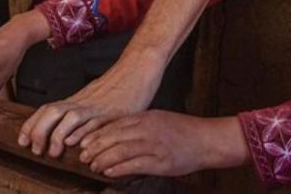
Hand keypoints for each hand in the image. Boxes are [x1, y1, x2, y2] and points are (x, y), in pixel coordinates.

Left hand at [18, 51, 165, 157]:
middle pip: (52, 112)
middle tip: (34, 149)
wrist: (136, 68)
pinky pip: (95, 122)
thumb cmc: (117, 85)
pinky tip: (77, 144)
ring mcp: (96, 107)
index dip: (31, 125)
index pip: (46, 110)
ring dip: (58, 136)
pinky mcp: (112, 112)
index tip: (21, 140)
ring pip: (70, 117)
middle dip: (38, 131)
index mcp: (75, 100)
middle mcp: (81, 102)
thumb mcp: (92, 99)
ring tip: (53, 152)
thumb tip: (65, 131)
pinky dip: (84, 132)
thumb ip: (79, 114)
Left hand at [78, 111, 246, 177]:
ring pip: (120, 151)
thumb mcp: (159, 119)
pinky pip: (134, 165)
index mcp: (145, 118)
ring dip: (103, 159)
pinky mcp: (160, 162)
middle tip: (83, 156)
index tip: (84, 141)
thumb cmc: (183, 130)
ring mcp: (154, 145)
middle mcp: (147, 129)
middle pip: (113, 137)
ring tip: (93, 165)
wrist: (207, 140)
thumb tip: (118, 133)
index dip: (96, 134)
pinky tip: (109, 172)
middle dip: (95, 147)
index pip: (114, 125)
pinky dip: (118, 168)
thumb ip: (139, 124)